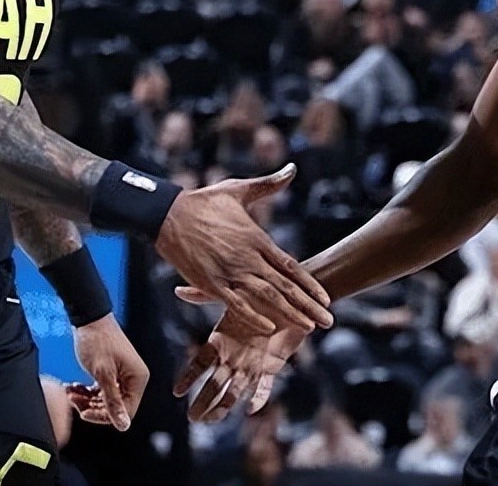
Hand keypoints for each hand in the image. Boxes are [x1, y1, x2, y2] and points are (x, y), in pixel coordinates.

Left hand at [66, 314, 148, 430]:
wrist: (89, 319)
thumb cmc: (97, 340)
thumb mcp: (103, 374)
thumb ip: (112, 402)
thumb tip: (124, 425)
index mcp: (138, 378)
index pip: (126, 411)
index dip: (104, 416)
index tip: (85, 412)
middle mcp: (134, 378)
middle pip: (115, 406)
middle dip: (92, 406)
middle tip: (75, 400)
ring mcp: (123, 374)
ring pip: (105, 399)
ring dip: (87, 399)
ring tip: (72, 392)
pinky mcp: (113, 371)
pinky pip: (102, 390)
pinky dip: (88, 391)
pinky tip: (75, 387)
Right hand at [155, 164, 332, 336]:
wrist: (169, 214)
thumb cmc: (205, 201)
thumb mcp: (239, 190)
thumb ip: (269, 184)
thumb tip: (292, 169)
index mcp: (257, 238)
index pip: (290, 266)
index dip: (310, 284)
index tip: (326, 298)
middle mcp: (248, 257)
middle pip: (285, 286)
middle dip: (308, 305)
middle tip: (328, 321)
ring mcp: (230, 271)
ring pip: (266, 297)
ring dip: (288, 313)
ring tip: (308, 327)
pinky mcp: (211, 282)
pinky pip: (236, 303)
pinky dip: (253, 316)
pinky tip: (269, 328)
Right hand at [172, 304, 308, 422]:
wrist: (289, 300)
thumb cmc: (258, 295)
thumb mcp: (231, 295)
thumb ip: (204, 296)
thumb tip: (179, 289)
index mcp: (220, 341)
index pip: (201, 363)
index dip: (189, 377)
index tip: (177, 392)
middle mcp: (233, 357)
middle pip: (215, 383)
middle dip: (203, 400)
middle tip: (192, 418)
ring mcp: (251, 364)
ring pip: (235, 390)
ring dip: (224, 406)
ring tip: (212, 420)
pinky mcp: (271, 367)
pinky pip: (264, 386)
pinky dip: (258, 398)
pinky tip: (251, 408)